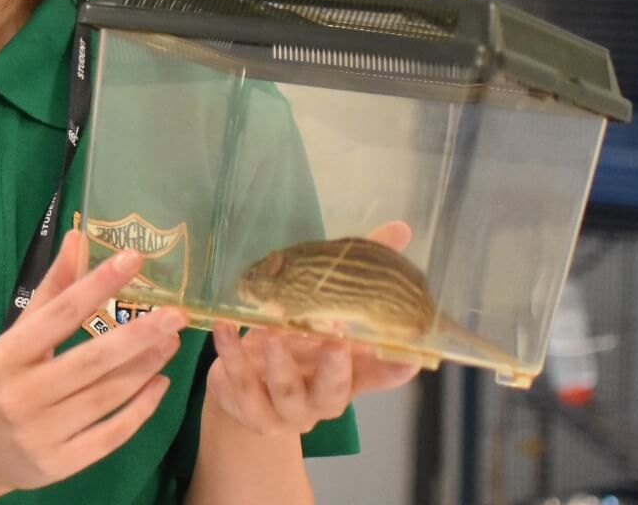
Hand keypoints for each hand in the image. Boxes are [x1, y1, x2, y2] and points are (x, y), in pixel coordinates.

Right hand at [0, 229, 190, 497]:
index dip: (98, 285)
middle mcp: (21, 395)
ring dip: (145, 368)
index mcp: (6, 356)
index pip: (59, 315)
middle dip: (138, 336)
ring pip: (106, 397)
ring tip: (171, 342)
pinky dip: (139, 409)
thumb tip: (78, 237)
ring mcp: (40, 434)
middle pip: (90, 361)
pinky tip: (159, 384)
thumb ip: (51, 290)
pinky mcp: (59, 465)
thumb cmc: (0, 381)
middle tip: (176, 315)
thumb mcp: (15, 335)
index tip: (134, 260)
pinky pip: (110, 435)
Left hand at [203, 221, 422, 435]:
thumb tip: (399, 228)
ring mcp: (286, 410)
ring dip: (280, 363)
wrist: (246, 393)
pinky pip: (240, 384)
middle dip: (335, 367)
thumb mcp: (322, 310)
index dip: (396, 368)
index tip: (412, 355)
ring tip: (273, 334)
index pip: (380, 375)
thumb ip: (356, 273)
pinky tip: (225, 327)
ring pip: (286, 392)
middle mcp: (322, 398)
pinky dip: (232, 355)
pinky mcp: (250, 410)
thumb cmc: (294, 344)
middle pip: (334, 390)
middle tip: (336, 340)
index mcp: (348, 375)